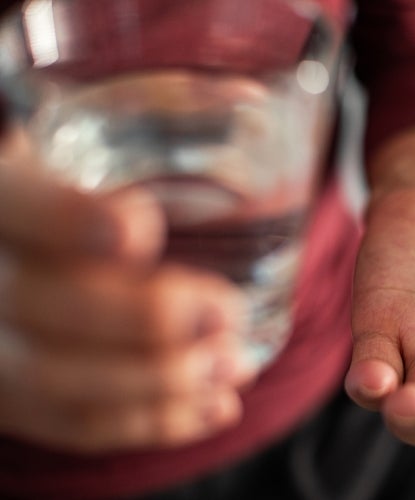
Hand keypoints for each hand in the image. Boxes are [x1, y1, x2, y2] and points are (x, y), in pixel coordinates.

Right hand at [0, 129, 250, 451]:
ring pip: (58, 385)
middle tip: (223, 315)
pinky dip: (148, 424)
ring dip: (156, 385)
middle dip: (140, 323)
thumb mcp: (90, 129)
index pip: (13, 208)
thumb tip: (253, 93)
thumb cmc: (71, 172)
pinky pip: (72, 425)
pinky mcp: (17, 391)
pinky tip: (211, 409)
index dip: (66, 220)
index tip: (139, 229)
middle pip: (39, 310)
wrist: (21, 237)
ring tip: (230, 369)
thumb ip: (157, 111)